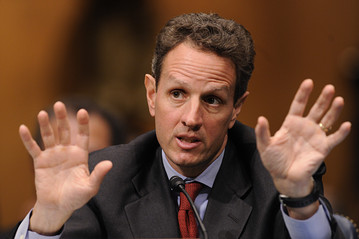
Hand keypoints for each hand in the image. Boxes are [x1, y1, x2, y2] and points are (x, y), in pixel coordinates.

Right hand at [19, 101, 111, 234]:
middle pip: (65, 131)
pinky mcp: (40, 162)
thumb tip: (110, 163)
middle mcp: (67, 152)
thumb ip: (98, 174)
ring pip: (49, 137)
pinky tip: (23, 128)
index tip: (83, 111)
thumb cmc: (76, 198)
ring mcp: (53, 156)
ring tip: (43, 113)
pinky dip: (28, 139)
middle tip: (60, 104)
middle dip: (62, 118)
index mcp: (80, 155)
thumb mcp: (90, 187)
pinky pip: (33, 148)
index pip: (83, 136)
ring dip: (45, 125)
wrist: (58, 207)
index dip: (83, 124)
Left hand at [255, 79, 350, 200]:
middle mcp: (305, 127)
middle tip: (329, 87)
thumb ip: (262, 133)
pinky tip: (346, 125)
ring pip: (328, 120)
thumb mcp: (264, 146)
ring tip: (339, 99)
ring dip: (334, 110)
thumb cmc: (273, 161)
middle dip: (323, 98)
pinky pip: (334, 138)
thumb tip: (260, 119)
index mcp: (291, 123)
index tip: (309, 82)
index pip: (298, 104)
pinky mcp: (323, 148)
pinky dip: (341, 132)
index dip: (303, 94)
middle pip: (316, 109)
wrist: (284, 178)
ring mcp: (315, 136)